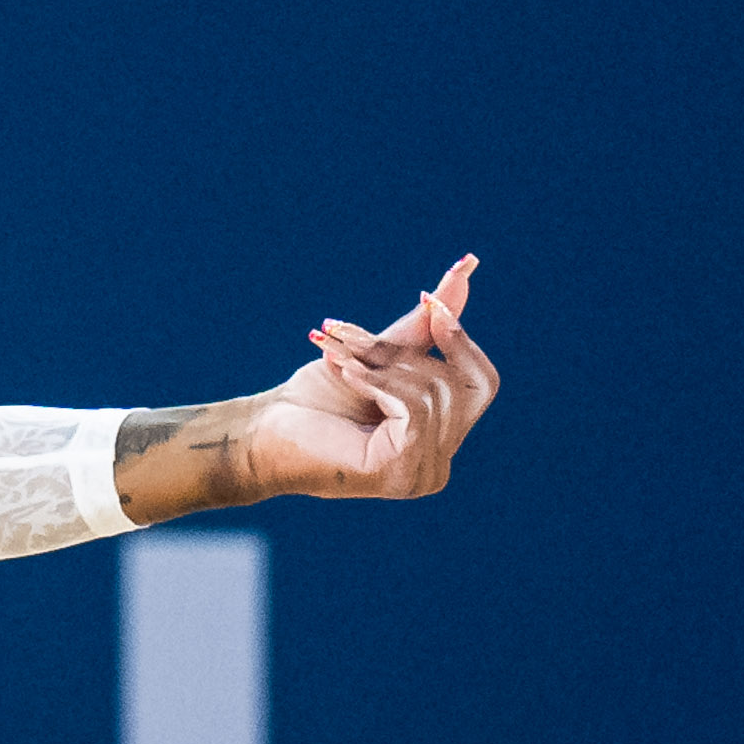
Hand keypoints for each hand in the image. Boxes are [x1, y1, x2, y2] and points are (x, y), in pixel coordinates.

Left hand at [245, 257, 499, 500]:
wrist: (261, 431)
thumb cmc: (314, 400)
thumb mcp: (378, 356)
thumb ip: (424, 325)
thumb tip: (464, 267)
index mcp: (437, 442)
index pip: (482, 383)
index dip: (461, 340)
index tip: (430, 303)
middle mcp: (436, 468)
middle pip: (459, 385)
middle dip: (407, 354)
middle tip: (353, 341)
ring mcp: (420, 476)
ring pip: (433, 393)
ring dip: (382, 366)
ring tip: (340, 360)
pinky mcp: (398, 472)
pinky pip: (413, 409)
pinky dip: (378, 382)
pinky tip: (346, 374)